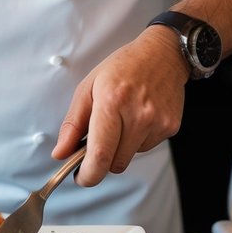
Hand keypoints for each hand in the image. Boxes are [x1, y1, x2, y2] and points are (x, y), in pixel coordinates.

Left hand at [52, 26, 186, 185]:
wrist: (162, 55)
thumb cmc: (123, 67)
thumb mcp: (88, 87)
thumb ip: (73, 123)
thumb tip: (61, 153)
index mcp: (111, 102)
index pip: (100, 155)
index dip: (88, 175)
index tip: (80, 177)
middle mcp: (137, 114)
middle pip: (115, 164)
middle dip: (102, 160)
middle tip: (97, 142)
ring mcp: (157, 122)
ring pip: (130, 157)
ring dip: (121, 148)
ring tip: (122, 119)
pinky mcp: (171, 128)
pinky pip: (146, 148)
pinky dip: (137, 140)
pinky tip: (138, 117)